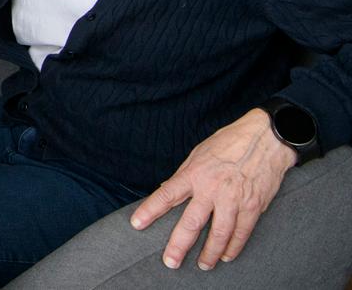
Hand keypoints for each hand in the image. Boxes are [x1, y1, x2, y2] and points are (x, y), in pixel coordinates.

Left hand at [130, 109, 296, 270]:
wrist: (267, 138)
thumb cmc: (229, 143)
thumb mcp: (199, 153)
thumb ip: (184, 174)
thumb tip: (167, 189)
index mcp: (195, 173)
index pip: (167, 195)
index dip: (150, 210)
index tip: (137, 224)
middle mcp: (213, 188)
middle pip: (192, 222)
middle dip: (179, 245)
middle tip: (170, 262)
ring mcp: (234, 199)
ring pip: (220, 234)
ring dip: (210, 253)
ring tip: (202, 265)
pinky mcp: (253, 206)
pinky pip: (242, 232)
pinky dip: (234, 247)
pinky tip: (226, 256)